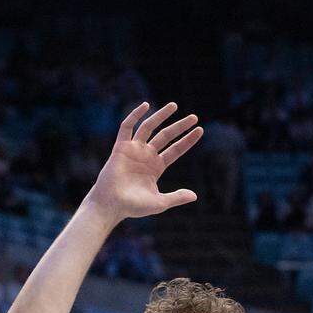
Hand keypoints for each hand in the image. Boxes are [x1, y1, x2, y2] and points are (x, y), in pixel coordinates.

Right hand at [84, 102, 200, 220]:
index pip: (176, 150)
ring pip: (149, 128)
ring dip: (161, 116)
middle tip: (194, 117)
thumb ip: (176, 197)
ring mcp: (134, 150)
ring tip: (175, 105)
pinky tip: (145, 105)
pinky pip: (127, 127)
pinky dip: (135, 115)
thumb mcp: (160, 202)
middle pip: (166, 136)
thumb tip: (195, 196)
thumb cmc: (133, 206)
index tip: (200, 130)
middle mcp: (146, 156)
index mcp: (157, 167)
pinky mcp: (120, 147)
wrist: (111, 205)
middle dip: (180, 126)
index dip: (187, 140)